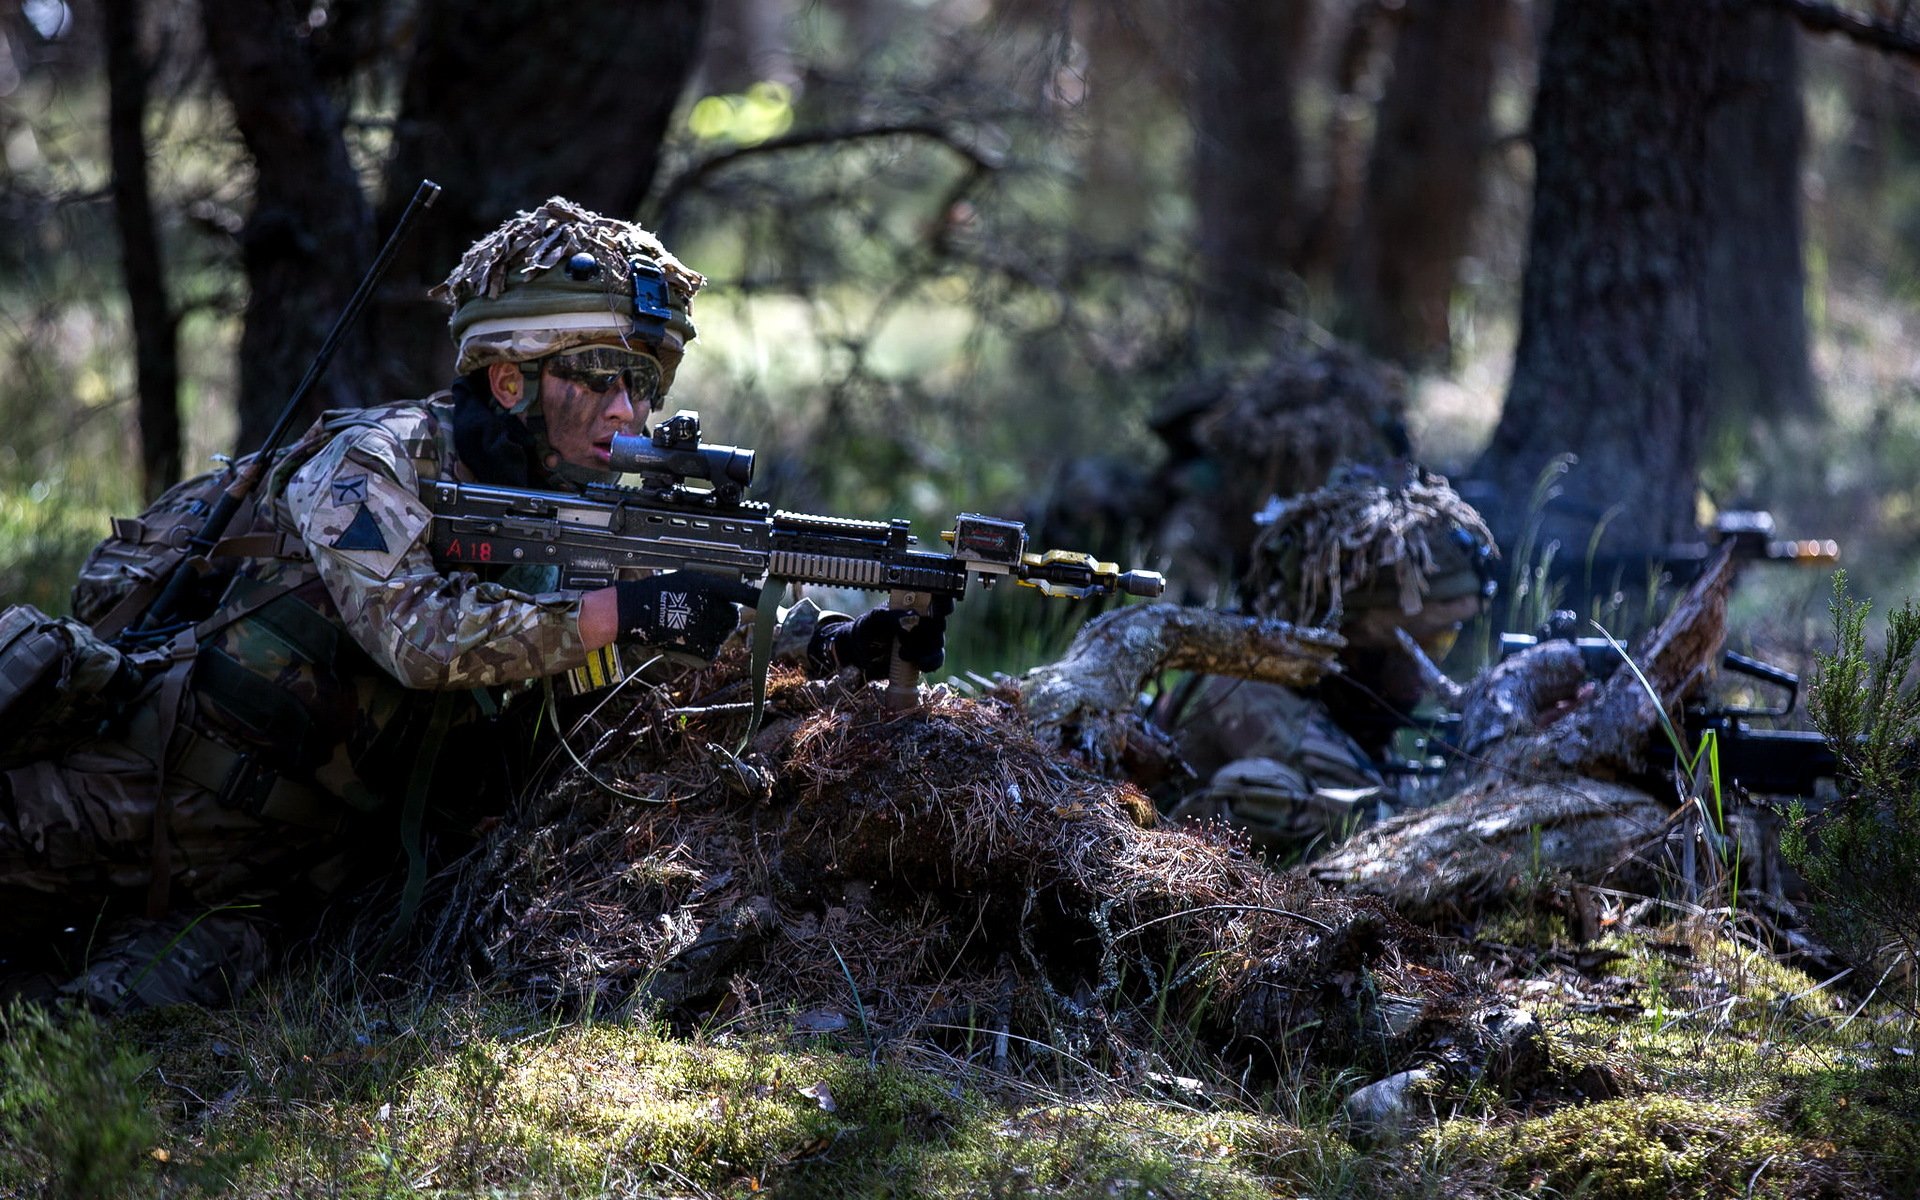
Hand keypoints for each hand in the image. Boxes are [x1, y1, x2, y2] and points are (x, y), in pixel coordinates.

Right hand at [613, 573, 758, 661]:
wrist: (637, 612)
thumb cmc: (658, 592)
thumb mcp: (687, 579)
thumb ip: (710, 586)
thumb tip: (727, 595)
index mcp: (711, 586)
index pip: (744, 593)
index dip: (760, 599)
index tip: (774, 604)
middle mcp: (714, 606)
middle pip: (732, 618)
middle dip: (721, 619)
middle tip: (699, 617)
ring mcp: (710, 628)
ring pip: (721, 635)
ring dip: (711, 633)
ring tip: (687, 626)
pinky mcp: (703, 647)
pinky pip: (712, 650)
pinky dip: (703, 648)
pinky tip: (687, 639)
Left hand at [808, 595, 953, 679]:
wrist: (860, 654)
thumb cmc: (867, 629)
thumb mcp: (874, 619)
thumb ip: (890, 616)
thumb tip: (913, 617)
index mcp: (912, 602)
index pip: (936, 596)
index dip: (943, 602)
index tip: (939, 610)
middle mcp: (923, 618)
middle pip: (939, 621)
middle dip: (926, 632)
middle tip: (902, 637)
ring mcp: (925, 638)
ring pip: (938, 641)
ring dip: (924, 649)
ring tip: (902, 653)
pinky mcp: (924, 656)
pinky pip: (937, 658)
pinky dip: (931, 662)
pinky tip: (920, 664)